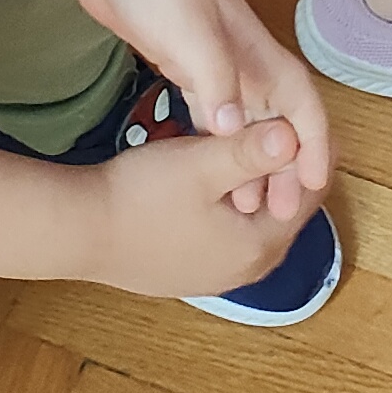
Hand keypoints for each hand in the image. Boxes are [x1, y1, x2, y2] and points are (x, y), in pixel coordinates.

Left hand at [62, 0, 334, 235]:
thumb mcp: (188, 28)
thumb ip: (215, 78)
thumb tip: (236, 131)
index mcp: (252, 46)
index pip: (301, 101)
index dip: (314, 143)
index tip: (314, 185)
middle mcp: (240, 55)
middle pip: (277, 118)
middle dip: (287, 164)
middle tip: (282, 212)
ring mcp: (210, 58)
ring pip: (244, 119)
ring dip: (251, 160)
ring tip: (248, 206)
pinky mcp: (179, 60)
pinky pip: (211, 111)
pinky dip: (216, 141)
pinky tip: (210, 165)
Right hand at [86, 126, 318, 300]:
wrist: (80, 232)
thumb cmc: (141, 196)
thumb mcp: (202, 164)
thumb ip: (252, 150)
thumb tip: (297, 132)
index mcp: (260, 247)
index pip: (310, 195)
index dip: (312, 153)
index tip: (305, 115)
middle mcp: (247, 270)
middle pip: (284, 210)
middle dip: (284, 169)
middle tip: (278, 123)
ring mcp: (216, 277)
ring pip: (253, 221)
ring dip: (255, 186)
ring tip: (246, 143)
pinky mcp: (189, 273)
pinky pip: (226, 234)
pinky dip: (230, 205)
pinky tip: (212, 178)